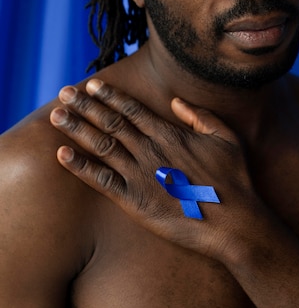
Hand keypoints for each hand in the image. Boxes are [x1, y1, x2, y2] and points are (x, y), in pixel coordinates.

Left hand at [50, 80, 253, 256]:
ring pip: (101, 146)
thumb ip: (200, 116)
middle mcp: (150, 151)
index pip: (132, 109)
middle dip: (86, 105)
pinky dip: (81, 167)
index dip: (110, 95)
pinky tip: (63, 155)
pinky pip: (102, 181)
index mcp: (169, 135)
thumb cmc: (233, 180)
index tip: (91, 84)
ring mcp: (140, 176)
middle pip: (111, 123)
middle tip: (64, 92)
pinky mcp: (134, 202)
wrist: (233, 222)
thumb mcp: (226, 137)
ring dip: (77, 129)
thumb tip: (176, 101)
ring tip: (57, 115)